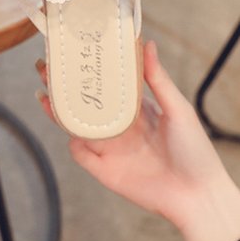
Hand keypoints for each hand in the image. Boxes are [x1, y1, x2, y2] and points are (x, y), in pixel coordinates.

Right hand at [35, 41, 233, 229]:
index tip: (72, 53)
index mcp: (134, 110)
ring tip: (44, 94)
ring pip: (75, 125)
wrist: (196, 196)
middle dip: (62, 87)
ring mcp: (108, 147)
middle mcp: (117, 126)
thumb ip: (158, 79)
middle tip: (46, 68)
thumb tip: (148, 44)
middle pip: (83, 103)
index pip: (104, 85)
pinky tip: (73, 134)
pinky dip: (74, 144)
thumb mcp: (179, 109)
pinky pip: (79, 153)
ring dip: (57, 111)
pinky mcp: (102, 169)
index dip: (87, 71)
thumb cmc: (195, 152)